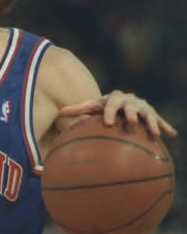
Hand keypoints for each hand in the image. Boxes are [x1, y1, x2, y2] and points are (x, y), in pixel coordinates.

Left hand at [59, 90, 177, 137]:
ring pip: (148, 114)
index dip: (108, 113)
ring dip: (152, 122)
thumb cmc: (104, 107)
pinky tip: (172, 135)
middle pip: (130, 107)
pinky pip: (160, 121)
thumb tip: (60, 112)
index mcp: (114, 98)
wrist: (122, 101)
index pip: (110, 105)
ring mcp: (142, 107)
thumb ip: (78, 109)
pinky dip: (165, 126)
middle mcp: (130, 101)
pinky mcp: (152, 114)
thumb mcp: (93, 106)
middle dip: (131, 113)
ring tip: (154, 133)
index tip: (107, 124)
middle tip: (131, 122)